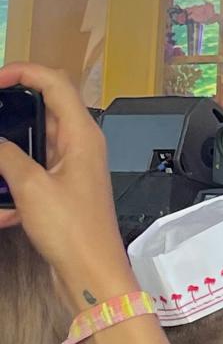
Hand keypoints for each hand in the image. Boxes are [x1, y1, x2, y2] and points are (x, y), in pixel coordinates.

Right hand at [0, 65, 133, 307]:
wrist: (92, 272)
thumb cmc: (72, 229)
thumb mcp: (31, 188)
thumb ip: (7, 156)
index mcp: (82, 133)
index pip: (55, 82)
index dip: (24, 72)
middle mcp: (82, 143)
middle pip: (46, 108)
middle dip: (13, 109)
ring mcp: (74, 166)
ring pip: (35, 144)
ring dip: (9, 153)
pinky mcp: (64, 190)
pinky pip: (33, 174)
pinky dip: (13, 185)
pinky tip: (4, 209)